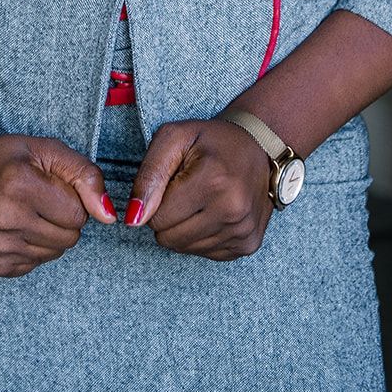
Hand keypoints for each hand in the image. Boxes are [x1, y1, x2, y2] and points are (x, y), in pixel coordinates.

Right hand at [0, 126, 117, 276]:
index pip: (78, 213)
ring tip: (25, 210)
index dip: (71, 196)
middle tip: (39, 197)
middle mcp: (5, 221)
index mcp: (19, 185)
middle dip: (64, 217)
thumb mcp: (44, 149)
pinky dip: (31, 246)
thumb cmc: (1, 158)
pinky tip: (12, 226)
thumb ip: (84, 175)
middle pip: (70, 237)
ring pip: (55, 253)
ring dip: (49, 233)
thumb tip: (109, 216)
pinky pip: (35, 264)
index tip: (50, 184)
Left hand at [124, 118, 273, 259]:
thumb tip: (133, 219)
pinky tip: (214, 211)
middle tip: (185, 190)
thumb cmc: (210, 140)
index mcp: (213, 181)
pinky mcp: (249, 244)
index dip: (156, 200)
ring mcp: (243, 231)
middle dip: (168, 216)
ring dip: (184, 226)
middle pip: (169, 238)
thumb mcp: (173, 138)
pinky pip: (205, 253)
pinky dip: (202, 235)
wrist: (258, 145)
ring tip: (201, 199)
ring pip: (185, 248)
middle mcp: (233, 210)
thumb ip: (148, 175)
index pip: (158, 218)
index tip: (173, 181)